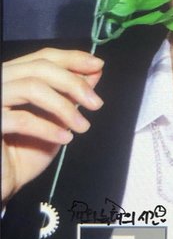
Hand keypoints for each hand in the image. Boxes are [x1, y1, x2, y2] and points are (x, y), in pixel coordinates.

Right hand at [2, 49, 103, 202]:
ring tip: (83, 126)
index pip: (43, 56)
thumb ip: (70, 94)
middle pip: (40, 67)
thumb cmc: (25, 151)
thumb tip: (94, 71)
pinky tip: (64, 138)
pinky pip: (22, 119)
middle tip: (96, 103)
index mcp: (13, 76)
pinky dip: (48, 128)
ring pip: (32, 87)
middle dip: (74, 83)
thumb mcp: (56, 118)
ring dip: (64, 107)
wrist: (4, 181)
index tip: (98, 65)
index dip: (72, 58)